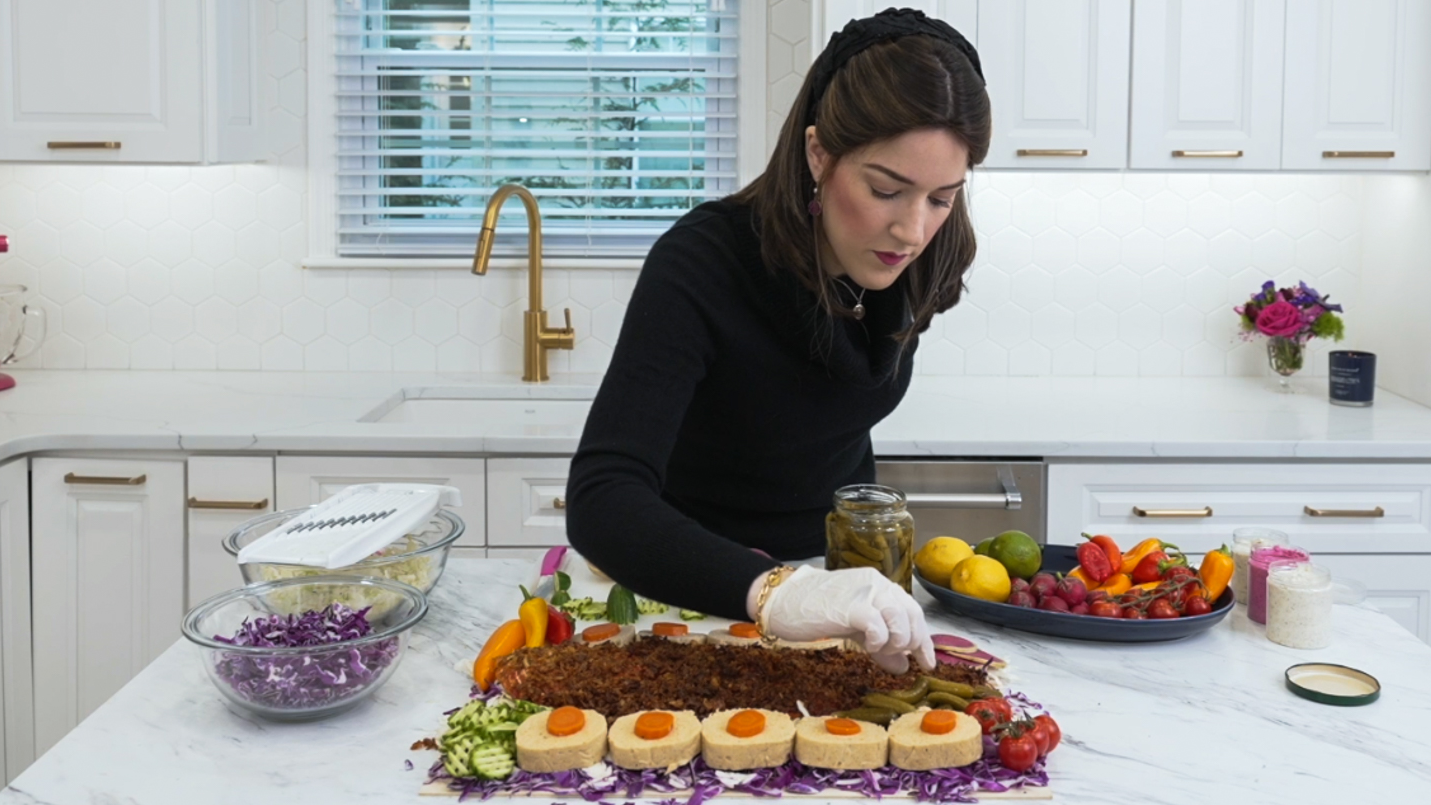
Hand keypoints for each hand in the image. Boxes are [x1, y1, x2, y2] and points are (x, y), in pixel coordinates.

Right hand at [762, 565, 934, 673]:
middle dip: (910, 642)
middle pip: (912, 614)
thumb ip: (881, 644)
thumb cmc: (816, 611)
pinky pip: (878, 624)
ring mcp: (865, 592)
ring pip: (900, 618)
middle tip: (893, 656)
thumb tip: (904, 666)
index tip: (927, 664)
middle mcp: (878, 584)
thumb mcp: (855, 628)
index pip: (914, 611)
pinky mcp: (851, 605)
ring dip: (895, 641)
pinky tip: (867, 645)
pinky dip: (878, 639)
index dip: (924, 641)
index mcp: (881, 586)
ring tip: (877, 648)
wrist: (783, 599)